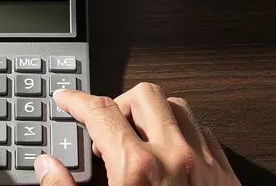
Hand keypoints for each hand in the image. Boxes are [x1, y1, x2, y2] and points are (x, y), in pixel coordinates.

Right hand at [36, 84, 239, 185]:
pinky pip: (205, 134)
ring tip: (137, 138)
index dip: (77, 100)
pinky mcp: (226, 179)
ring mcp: (206, 165)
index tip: (67, 99)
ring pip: (179, 108)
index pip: (100, 112)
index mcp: (137, 168)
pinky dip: (183, 133)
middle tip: (105, 127)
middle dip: (119, 104)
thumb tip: (48, 168)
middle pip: (143, 97)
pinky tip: (169, 154)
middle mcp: (175, 157)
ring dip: (154, 114)